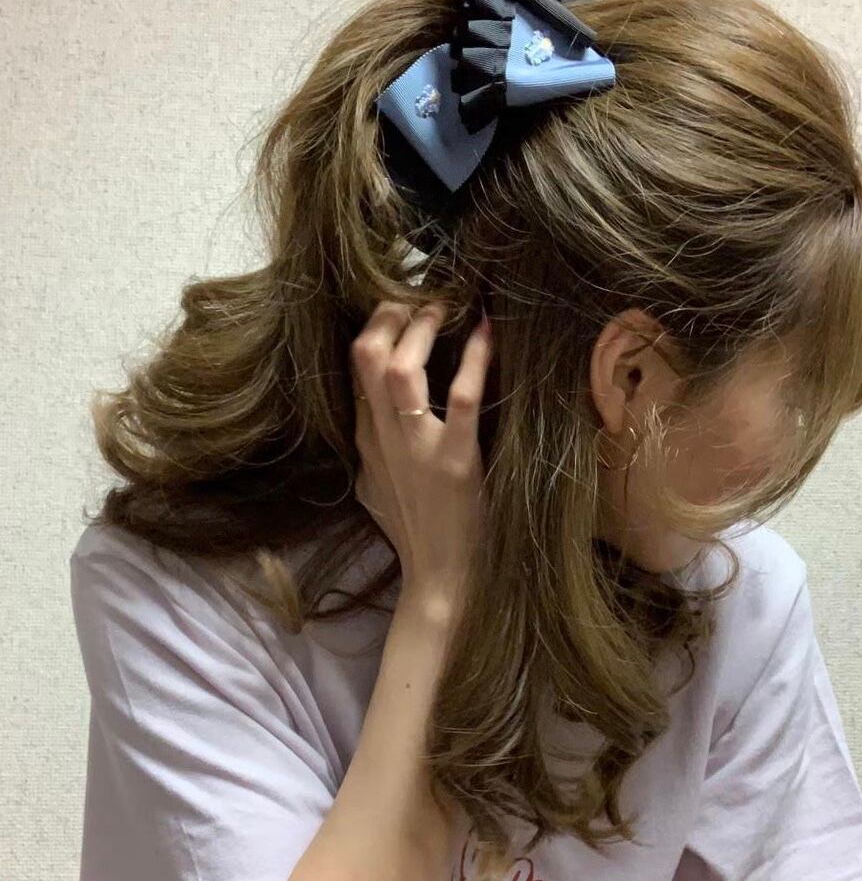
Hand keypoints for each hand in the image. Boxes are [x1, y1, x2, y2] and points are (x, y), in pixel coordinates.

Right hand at [351, 299, 492, 608]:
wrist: (440, 583)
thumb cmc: (416, 536)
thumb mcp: (375, 490)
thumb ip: (371, 454)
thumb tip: (370, 427)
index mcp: (367, 441)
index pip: (355, 369)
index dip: (378, 329)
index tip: (402, 308)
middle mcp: (383, 438)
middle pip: (366, 356)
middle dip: (390, 315)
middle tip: (421, 297)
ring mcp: (417, 450)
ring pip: (399, 370)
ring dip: (422, 329)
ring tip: (445, 308)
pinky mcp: (457, 464)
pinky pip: (462, 399)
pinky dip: (475, 360)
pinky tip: (488, 331)